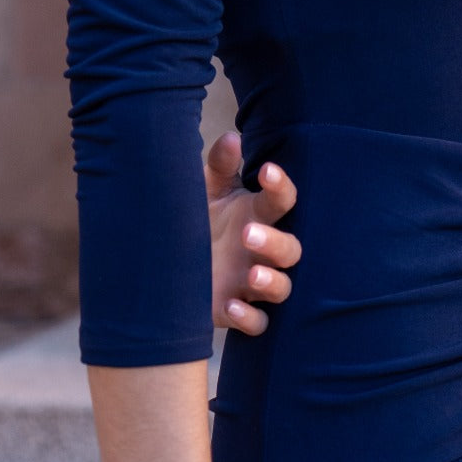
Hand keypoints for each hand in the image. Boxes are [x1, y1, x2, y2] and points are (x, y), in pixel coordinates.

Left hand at [205, 130, 301, 334]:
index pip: (283, 201)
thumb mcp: (207, 190)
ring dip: (271, 281)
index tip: (267, 171)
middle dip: (274, 242)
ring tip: (251, 272)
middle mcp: (262, 251)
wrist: (171, 261)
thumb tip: (232, 138)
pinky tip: (231, 305)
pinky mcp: (238, 311)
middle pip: (290, 250)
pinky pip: (257, 323)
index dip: (280, 186)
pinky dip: (248, 317)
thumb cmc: (201, 218)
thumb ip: (220, 165)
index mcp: (258, 215)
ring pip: (282, 288)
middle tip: (248, 232)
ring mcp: (252, 283)